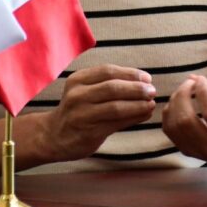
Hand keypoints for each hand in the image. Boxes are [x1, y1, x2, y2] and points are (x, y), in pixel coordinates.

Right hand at [36, 64, 155, 161]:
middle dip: (136, 88)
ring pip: (116, 106)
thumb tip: (145, 85)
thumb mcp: (86, 92)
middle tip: (152, 91)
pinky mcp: (88, 132)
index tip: (147, 78)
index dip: (130, 73)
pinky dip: (133, 117)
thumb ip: (110, 86)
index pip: (108, 71)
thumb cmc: (77, 111)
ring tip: (151, 103)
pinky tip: (144, 115)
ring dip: (138, 104)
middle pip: (113, 87)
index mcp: (78, 80)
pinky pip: (116, 123)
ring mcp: (81, 114)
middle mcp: (77, 95)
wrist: (53, 136)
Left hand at [162, 74, 206, 170]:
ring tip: (183, 91)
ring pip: (174, 127)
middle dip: (183, 96)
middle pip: (186, 121)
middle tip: (189, 83)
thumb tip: (192, 78)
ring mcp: (197, 151)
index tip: (202, 80)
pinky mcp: (188, 151)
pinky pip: (169, 131)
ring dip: (174, 103)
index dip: (203, 92)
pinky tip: (178, 104)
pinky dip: (169, 113)